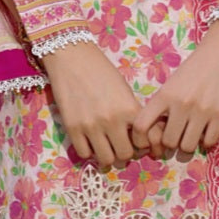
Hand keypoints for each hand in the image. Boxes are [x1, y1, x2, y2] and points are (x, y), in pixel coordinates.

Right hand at [40, 39, 143, 170]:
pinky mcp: (72, 128)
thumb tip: (143, 138)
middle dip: (125, 153)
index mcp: (130, 109)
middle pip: (125, 155)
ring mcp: (91, 126)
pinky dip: (89, 151)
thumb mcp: (126, 91)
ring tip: (106, 146)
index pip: (146, 143)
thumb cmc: (103, 73)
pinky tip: (90, 141)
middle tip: (121, 145)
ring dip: (108, 156)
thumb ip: (134, 114)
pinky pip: (85, 154)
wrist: (72, 58)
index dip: (144, 145)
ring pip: (106, 159)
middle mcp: (112, 121)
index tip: (139, 142)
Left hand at [131, 23, 218, 155]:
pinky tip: (207, 131)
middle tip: (177, 137)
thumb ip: (164, 103)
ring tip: (192, 136)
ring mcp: (201, 111)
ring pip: (187, 147)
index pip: (141, 126)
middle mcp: (181, 105)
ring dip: (188, 144)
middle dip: (172, 144)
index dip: (142, 139)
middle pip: (168, 142)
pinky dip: (207, 141)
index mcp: (164, 94)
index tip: (150, 141)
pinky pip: (209, 142)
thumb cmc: (198, 65)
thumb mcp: (173, 81)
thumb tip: (158, 131)